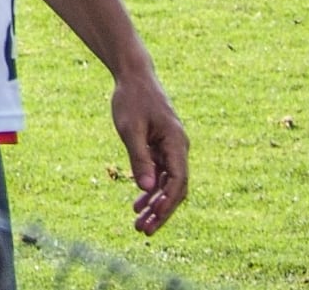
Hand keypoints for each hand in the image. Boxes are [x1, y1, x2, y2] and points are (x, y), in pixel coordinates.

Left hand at [110, 72, 188, 233]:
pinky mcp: (162, 147)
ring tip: (139, 224)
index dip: (167, 203)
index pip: (178, 182)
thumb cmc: (131, 99)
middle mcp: (179, 149)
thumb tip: (147, 189)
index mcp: (177, 144)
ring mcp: (171, 149)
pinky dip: (150, 190)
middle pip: (175, 189)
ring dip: (154, 205)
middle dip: (161, 212)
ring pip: (167, 184)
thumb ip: (139, 158)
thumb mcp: (130, 129)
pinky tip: (138, 204)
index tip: (152, 219)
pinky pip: (160, 175)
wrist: (134, 77)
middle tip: (143, 231)